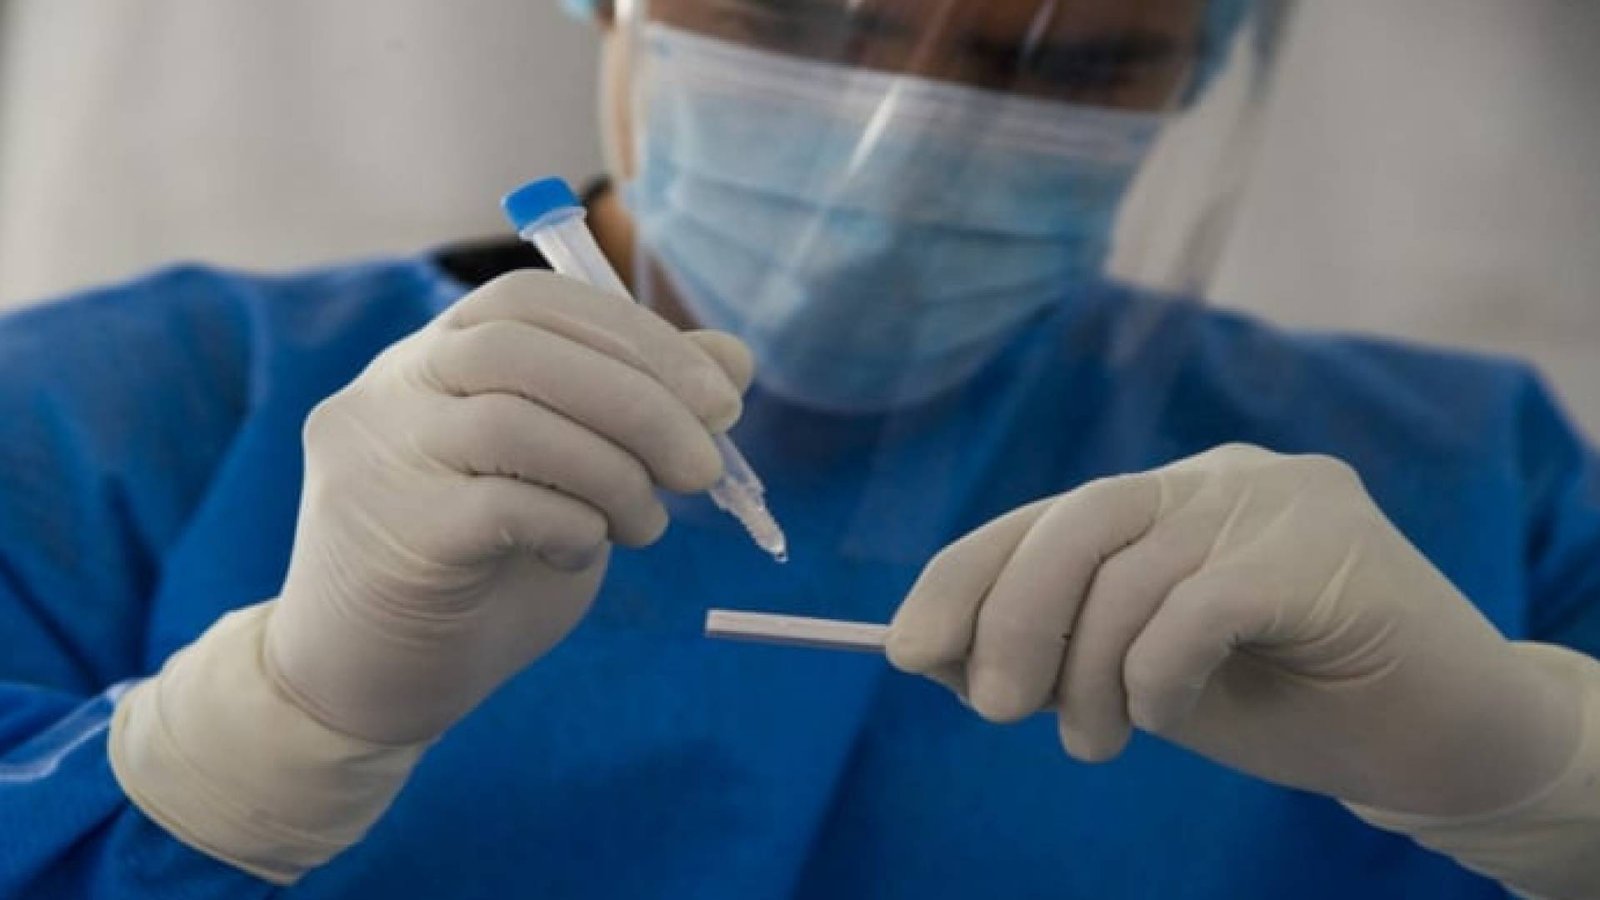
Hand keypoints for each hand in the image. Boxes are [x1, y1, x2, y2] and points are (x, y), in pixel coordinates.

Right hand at [266, 270, 751, 745]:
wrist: (367, 688)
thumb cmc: (479, 577)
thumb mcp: (572, 480)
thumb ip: (634, 415)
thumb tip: (734, 360)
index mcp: (431, 358)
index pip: (531, 299)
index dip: (636, 334)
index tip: (720, 396)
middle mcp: (389, 389)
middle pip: (523, 345)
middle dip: (641, 398)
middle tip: (705, 466)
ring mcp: (378, 458)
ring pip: (514, 421)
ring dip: (615, 470)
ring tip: (646, 524)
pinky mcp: (391, 535)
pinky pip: (504, 505)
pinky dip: (574, 524)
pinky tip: (580, 554)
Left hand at [888, 444, 1581, 816]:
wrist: (1440, 739)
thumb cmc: (1284, 705)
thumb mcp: (1139, 681)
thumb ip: (1054, 653)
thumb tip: (931, 651)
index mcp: (1170, 498)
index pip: (1045, 518)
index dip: (966, 577)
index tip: (905, 649)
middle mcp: (1219, 476)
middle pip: (1075, 522)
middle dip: (1009, 619)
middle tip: (993, 710)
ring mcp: (1276, 499)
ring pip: (1128, 571)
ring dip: (1087, 672)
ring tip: (1096, 744)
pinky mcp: (1323, 545)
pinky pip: (1194, 606)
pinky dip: (1157, 673)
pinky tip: (1170, 715)